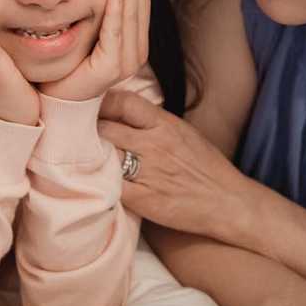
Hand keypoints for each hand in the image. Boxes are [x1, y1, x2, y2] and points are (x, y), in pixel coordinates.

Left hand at [40, 0, 149, 101]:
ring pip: (131, 15)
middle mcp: (136, 50)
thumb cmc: (69, 61)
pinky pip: (116, 33)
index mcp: (134, 40)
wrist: (55, 96)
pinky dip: (116, 11)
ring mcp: (127, 61)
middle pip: (140, 3)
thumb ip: (101, 9)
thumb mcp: (90, 28)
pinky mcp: (112, 68)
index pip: (140, 0)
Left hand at [97, 90, 249, 241]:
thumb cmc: (207, 167)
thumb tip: (123, 111)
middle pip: (105, 128)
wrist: (227, 203)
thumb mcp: (184, 132)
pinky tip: (98, 181)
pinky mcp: (142, 199)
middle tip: (78, 134)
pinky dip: (100, 182)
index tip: (91, 108)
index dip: (102, 103)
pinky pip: (109, 185)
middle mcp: (154, 145)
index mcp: (165, 124)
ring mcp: (147, 172)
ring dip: (91, 156)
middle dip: (88, 130)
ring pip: (102, 156)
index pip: (123, 102)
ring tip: (84, 158)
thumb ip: (154, 121)